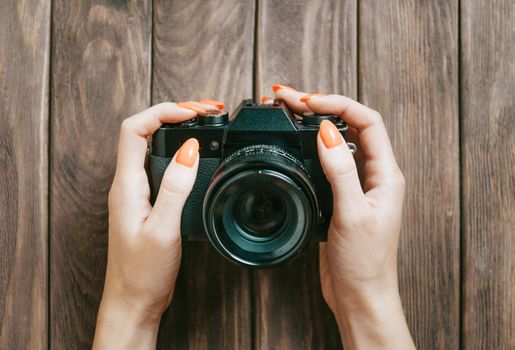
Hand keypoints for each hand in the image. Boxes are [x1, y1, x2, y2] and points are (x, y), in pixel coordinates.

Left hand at [93, 100, 222, 348]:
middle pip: (143, 130)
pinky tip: (196, 154)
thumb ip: (175, 187)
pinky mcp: (148, 201)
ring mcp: (137, 192)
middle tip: (207, 111)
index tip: (192, 112)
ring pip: (152, 145)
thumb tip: (190, 149)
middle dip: (174, 112)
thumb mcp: (163, 229)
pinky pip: (160, 163)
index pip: (134, 129)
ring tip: (204, 122)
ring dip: (177, 129)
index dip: (162, 112)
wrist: (133, 300)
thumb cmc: (142, 272)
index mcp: (126, 185)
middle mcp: (128, 183)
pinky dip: (179, 150)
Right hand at [272, 85, 414, 348]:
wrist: (359, 295)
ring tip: (290, 111)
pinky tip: (296, 143)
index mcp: (386, 175)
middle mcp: (374, 175)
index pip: (367, 121)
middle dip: (322, 106)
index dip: (338, 104)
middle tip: (289, 98)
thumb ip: (340, 172)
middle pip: (351, 125)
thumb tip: (328, 132)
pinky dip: (311, 146)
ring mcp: (357, 185)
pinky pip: (328, 162)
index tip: (308, 101)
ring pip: (338, 141)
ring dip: (315, 123)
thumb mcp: (352, 214)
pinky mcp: (342, 197)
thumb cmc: (365, 262)